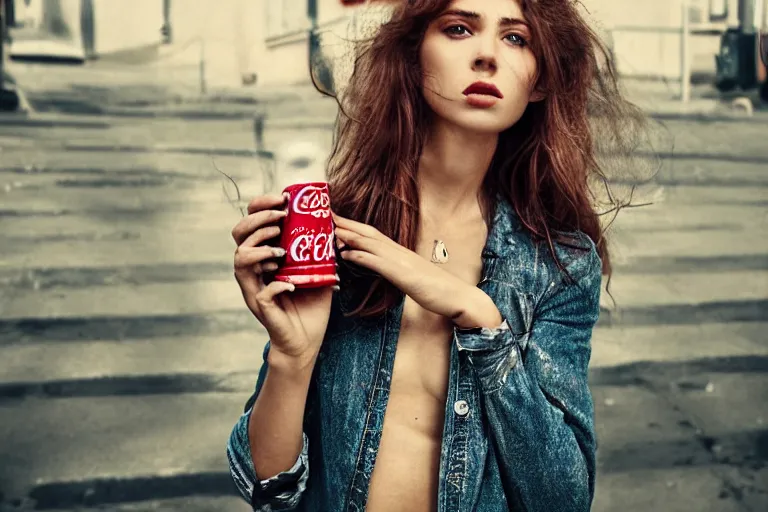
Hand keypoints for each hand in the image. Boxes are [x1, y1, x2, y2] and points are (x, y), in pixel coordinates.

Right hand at [232, 194, 333, 367]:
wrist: (308, 339)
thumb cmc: (310, 304)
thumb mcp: (318, 270)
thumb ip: (320, 248)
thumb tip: (333, 220)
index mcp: (264, 257)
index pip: (250, 224)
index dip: (260, 207)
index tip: (282, 199)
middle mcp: (254, 270)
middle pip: (239, 235)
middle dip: (258, 220)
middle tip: (280, 217)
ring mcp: (255, 288)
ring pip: (240, 260)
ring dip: (260, 249)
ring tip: (282, 251)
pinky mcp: (262, 308)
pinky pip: (262, 292)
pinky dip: (277, 285)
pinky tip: (292, 284)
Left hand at [332, 213, 501, 328]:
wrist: (459, 297)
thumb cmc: (436, 290)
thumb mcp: (409, 277)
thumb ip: (391, 269)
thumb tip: (371, 264)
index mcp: (399, 253)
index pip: (371, 234)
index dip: (352, 226)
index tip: (334, 219)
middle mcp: (398, 252)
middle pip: (367, 233)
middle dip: (345, 223)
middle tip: (323, 213)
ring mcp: (401, 262)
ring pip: (370, 243)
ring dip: (348, 235)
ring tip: (328, 229)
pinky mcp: (403, 275)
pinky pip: (378, 263)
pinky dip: (360, 256)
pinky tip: (346, 254)